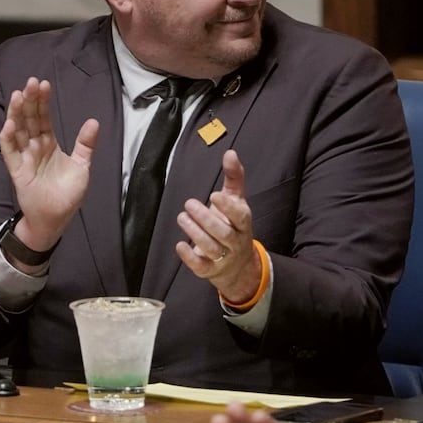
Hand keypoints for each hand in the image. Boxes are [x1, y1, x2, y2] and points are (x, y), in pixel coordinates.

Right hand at [0, 77, 98, 250]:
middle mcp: (35, 147)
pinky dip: (9, 138)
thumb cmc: (67, 194)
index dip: (43, 102)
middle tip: (31, 82)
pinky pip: (10, 152)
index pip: (44, 118)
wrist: (57, 219)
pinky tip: (11, 124)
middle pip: (30, 119)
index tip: (44, 84)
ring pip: (18, 131)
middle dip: (30, 101)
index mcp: (50, 144)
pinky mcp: (17, 171)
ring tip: (18, 95)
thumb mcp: (82, 167)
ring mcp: (25, 158)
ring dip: (17, 113)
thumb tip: (93, 121)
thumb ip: (85, 145)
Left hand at [176, 149, 263, 304]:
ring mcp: (223, 258)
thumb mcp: (236, 201)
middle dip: (205, 219)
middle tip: (188, 204)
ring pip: (212, 248)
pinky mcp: (209, 270)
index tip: (214, 195)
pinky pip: (201, 267)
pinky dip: (189, 257)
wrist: (238, 265)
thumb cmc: (233, 225)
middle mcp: (235, 241)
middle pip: (223, 233)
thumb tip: (230, 152)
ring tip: (182, 217)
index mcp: (243, 223)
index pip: (240, 217)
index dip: (228, 207)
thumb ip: (234, 177)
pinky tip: (179, 245)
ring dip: (195, 234)